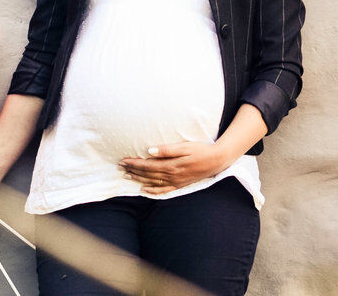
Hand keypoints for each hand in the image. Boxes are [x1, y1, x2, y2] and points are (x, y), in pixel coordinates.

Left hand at [119, 142, 234, 194]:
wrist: (218, 160)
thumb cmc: (201, 150)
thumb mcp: (184, 146)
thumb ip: (167, 150)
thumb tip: (150, 151)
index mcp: (171, 166)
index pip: (147, 166)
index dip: (134, 164)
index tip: (123, 161)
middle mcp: (172, 176)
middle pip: (148, 174)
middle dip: (133, 171)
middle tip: (120, 168)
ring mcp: (176, 182)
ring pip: (153, 182)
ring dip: (139, 180)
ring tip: (126, 176)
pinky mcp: (181, 184)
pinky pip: (164, 190)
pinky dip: (153, 191)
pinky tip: (144, 190)